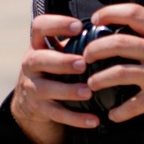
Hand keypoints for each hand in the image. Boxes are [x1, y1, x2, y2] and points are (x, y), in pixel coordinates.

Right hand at [10, 14, 101, 143]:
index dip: (57, 24)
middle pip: (39, 59)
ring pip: (45, 89)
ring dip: (67, 90)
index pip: (39, 27)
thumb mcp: (58, 51)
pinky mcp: (39, 108)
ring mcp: (32, 86)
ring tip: (88, 92)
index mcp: (38, 45)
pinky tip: (93, 120)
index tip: (79, 26)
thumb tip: (113, 34)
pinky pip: (56, 114)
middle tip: (83, 63)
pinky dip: (75, 118)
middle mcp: (31, 64)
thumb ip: (77, 43)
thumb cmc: (55, 67)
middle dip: (61, 61)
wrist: (30, 98)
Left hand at [83, 3, 143, 130]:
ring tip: (90, 84)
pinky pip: (135, 104)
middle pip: (118, 42)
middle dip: (95, 48)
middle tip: (85, 55)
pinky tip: (113, 115)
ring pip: (120, 72)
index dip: (111, 12)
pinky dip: (121, 111)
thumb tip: (132, 31)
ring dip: (99, 79)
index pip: (134, 13)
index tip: (96, 18)